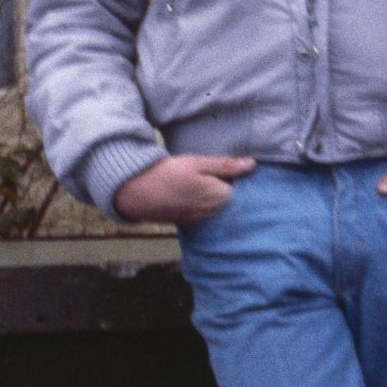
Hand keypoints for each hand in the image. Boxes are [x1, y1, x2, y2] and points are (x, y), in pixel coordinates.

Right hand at [114, 155, 253, 223]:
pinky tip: (191, 195)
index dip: (236, 178)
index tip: (229, 170)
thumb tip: (252, 165)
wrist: (135, 192)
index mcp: (221, 197)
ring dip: (213, 198)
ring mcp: (201, 220)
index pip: (242, 189)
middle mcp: (214, 213)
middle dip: (226, 189)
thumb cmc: (168, 173)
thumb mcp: (198, 163)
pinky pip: (204, 214)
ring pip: (217, 207)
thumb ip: (226, 166)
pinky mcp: (188, 223)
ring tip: (200, 185)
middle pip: (230, 200)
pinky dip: (202, 206)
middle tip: (211, 175)